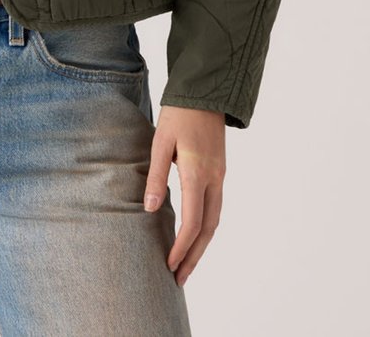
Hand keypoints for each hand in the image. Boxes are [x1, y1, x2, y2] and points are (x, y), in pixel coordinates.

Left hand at [143, 105, 225, 287]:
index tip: (168, 265)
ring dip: (202, 245)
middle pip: (208, 229)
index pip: (193, 222)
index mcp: (197, 173)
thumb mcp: (161, 141)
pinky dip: (206, 227)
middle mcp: (214, 179)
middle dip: (194, 257)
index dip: (181, 247)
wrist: (206, 91)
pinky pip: (215, 207)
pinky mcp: (219, 171)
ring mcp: (220, 176)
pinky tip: (194, 234)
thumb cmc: (179, 113)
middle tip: (179, 279)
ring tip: (186, 263)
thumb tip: (150, 209)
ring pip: (214, 220)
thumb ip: (155, 175)